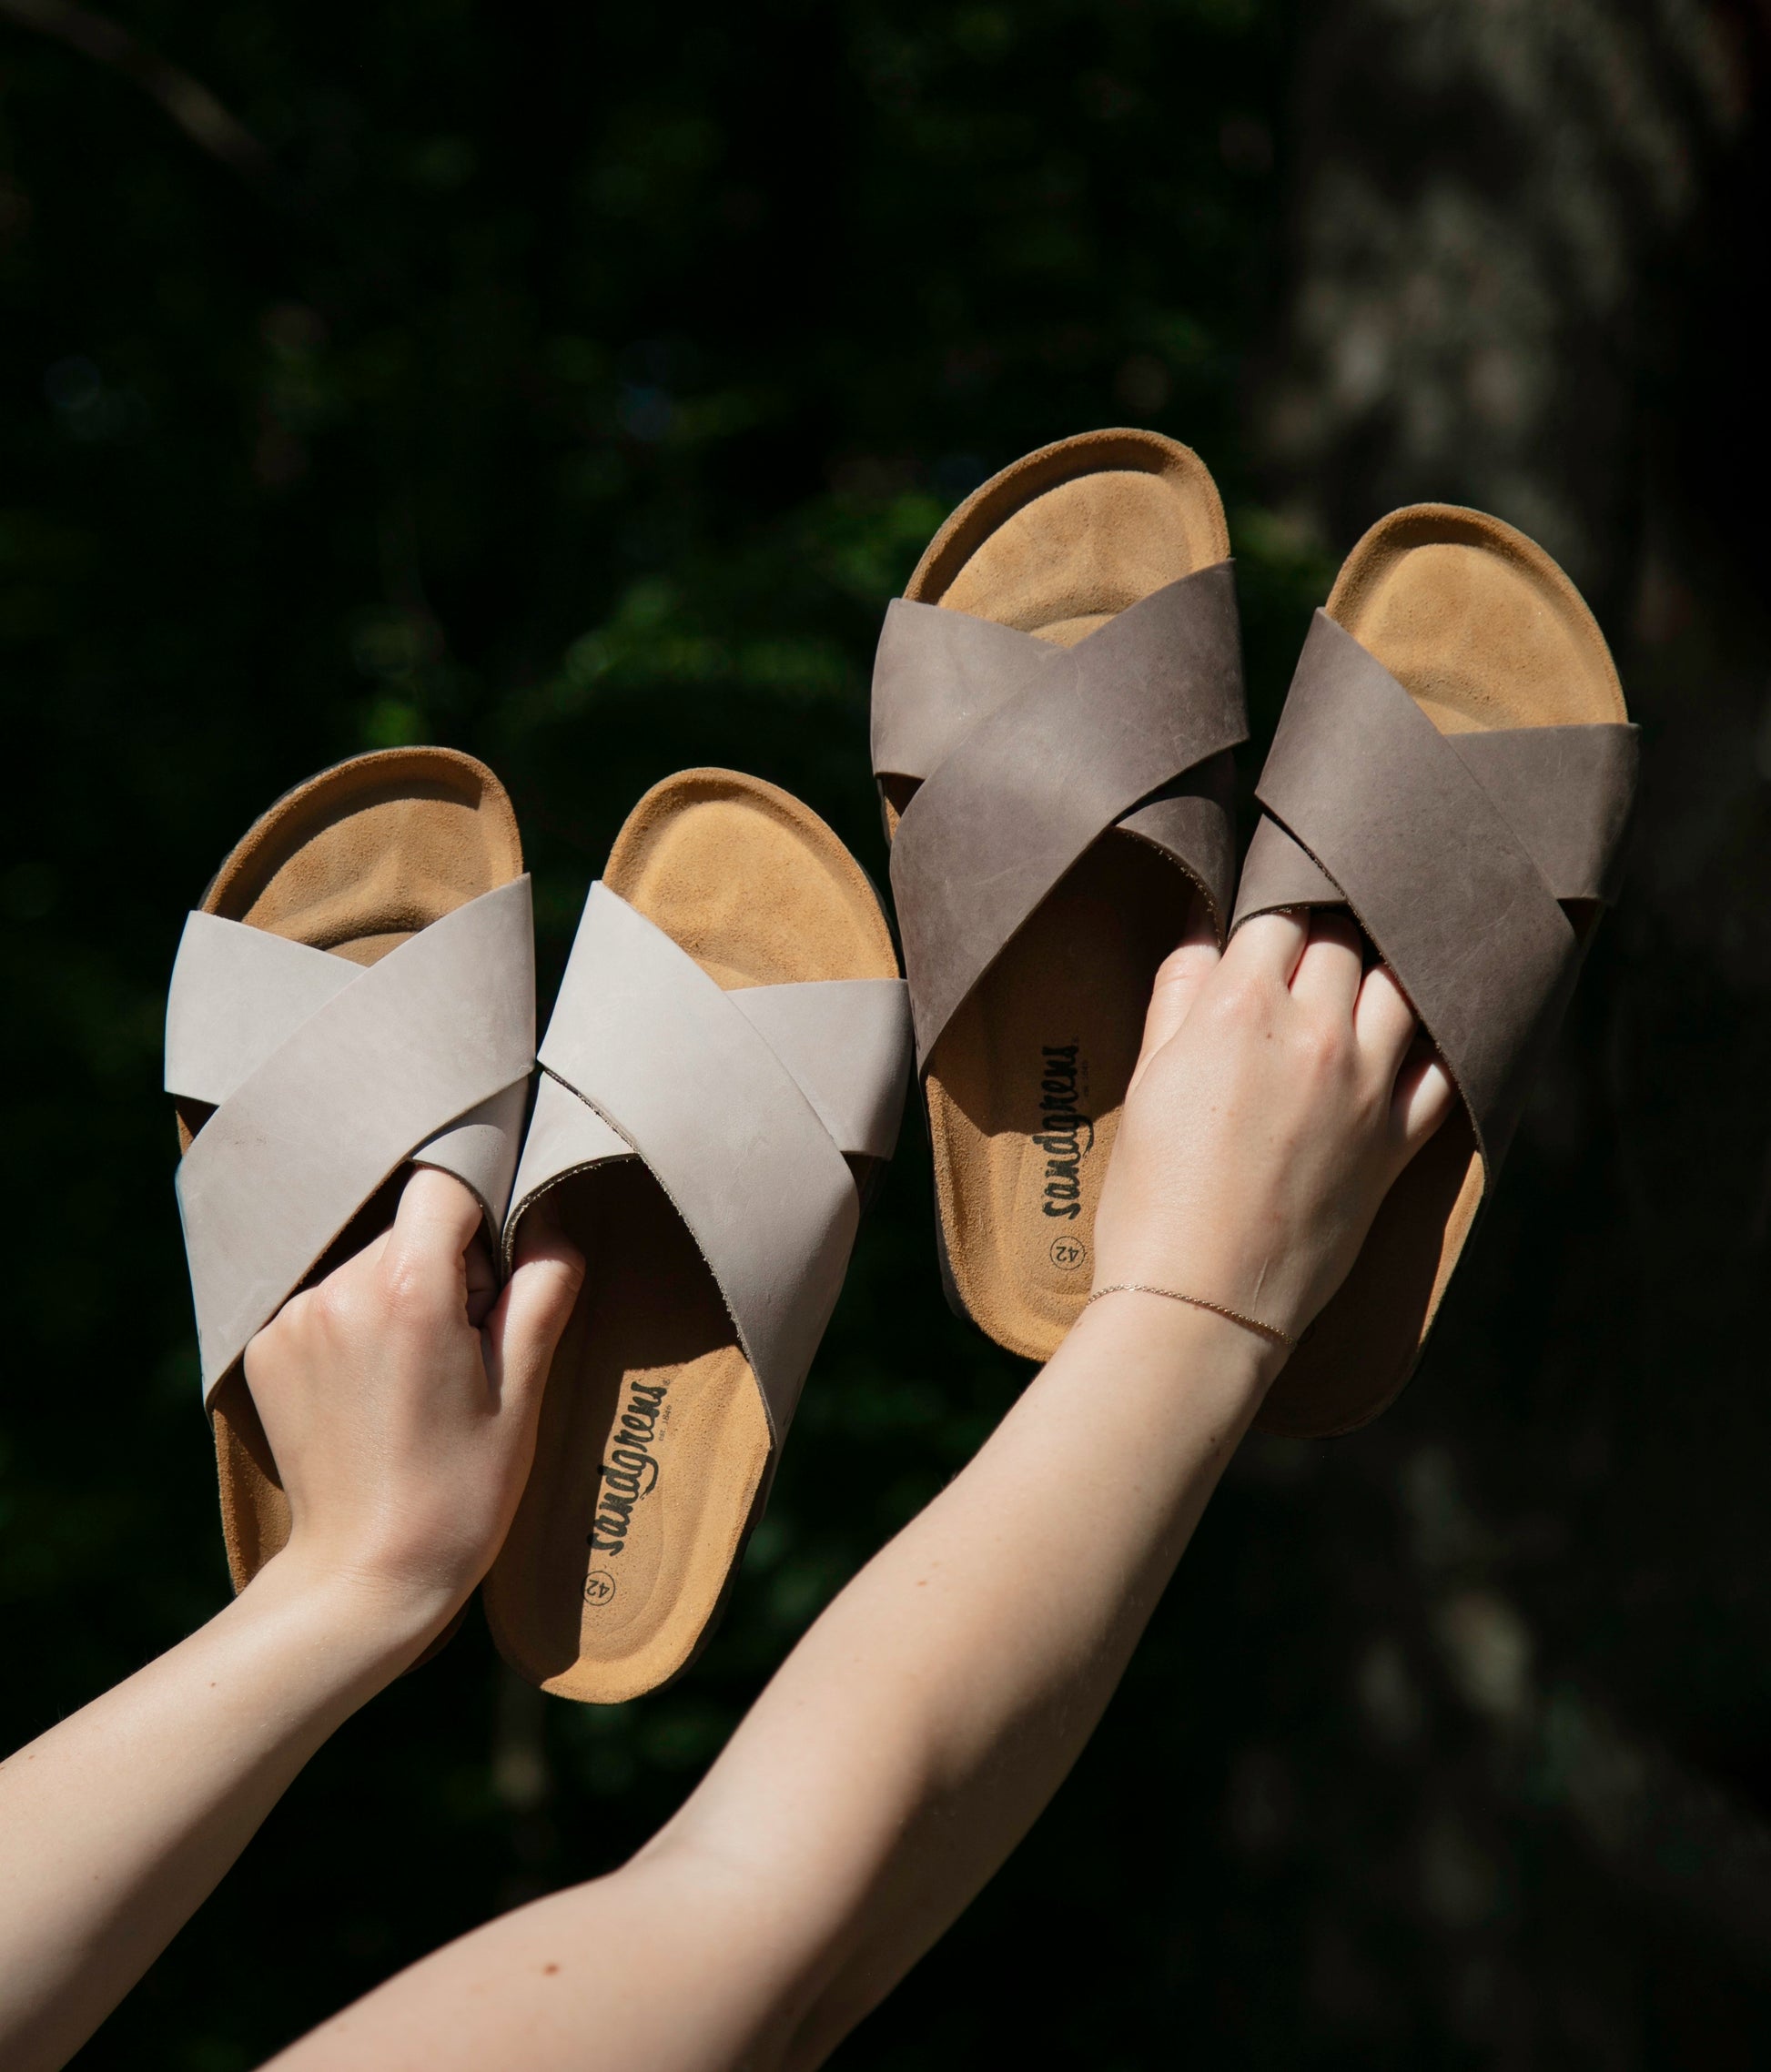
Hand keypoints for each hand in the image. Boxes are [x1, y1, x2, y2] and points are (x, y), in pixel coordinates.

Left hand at [242, 1169, 582, 1639]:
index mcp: (408, 1290)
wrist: (366, 1576)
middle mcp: (338, 1289)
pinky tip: (376, 1392)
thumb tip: (548, 1224)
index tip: (498, 1279)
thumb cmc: (460, 1492)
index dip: (485, 1219)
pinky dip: (360, 1325)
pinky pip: (331, 1301)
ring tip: (417, 1381)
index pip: (445, 1184)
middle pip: (409, 1228)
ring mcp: (293, 1319)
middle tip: (465, 1352)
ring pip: (369, 1264)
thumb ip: (543, 1291)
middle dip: (448, 1268)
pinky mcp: (266, 1348)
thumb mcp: (525, 1392)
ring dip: (401, 1296)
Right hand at [1092, 909, 1453, 1351]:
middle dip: (1328, 924)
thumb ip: (1179, 992)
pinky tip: (1429, 1025)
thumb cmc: (1152, 1197)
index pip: (1277, 914)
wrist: (1200, 1303)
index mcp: (1241, 1011)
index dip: (1273, 902)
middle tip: (1318, 926)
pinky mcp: (1399, 1140)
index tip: (1271, 907)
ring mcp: (1368, 1087)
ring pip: (1402, 985)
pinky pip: (1446, 1067)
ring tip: (1371, 962)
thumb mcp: (1146, 1079)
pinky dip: (1441, 1037)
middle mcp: (1316, 1034)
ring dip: (1386, 966)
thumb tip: (1203, 927)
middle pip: (1344, 939)